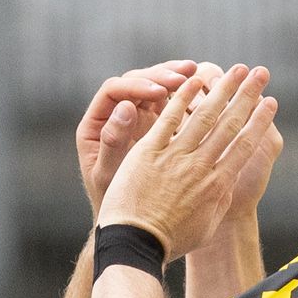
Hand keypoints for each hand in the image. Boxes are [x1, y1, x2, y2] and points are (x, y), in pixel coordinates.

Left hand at [79, 62, 199, 211]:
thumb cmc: (115, 205)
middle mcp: (112, 116)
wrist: (128, 224)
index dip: (137, 86)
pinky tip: (203, 86)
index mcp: (94, 125)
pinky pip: (167, 101)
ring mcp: (133, 118)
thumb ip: (113, 143)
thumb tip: (125, 108)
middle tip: (183, 75)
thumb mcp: (109, 176)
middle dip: (159, 75)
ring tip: (196, 72)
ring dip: (174, 78)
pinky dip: (184, 93)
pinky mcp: (152, 125)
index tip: (160, 90)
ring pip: (153, 86)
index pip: (114, 90)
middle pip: (134, 81)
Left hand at [97, 65, 274, 258]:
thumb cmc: (170, 241)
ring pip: (204, 115)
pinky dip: (183, 97)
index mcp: (218, 184)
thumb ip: (219, 201)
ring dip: (222, 88)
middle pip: (229, 123)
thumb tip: (228, 183)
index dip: (259, 121)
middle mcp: (200, 166)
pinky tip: (194, 80)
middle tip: (261, 73)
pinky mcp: (149, 150)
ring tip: (236, 69)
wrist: (135, 243)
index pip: (244, 145)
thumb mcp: (205, 226)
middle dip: (247, 95)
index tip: (271, 103)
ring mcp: (175, 156)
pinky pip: (169, 118)